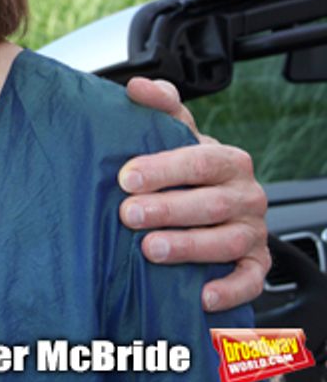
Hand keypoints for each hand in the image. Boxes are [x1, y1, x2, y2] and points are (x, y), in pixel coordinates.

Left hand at [119, 76, 269, 311]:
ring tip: (150, 249)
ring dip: (188, 247)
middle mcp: (246, 195)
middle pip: (210, 204)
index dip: (162, 170)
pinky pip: (250, 280)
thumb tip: (136, 87)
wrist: (211, 202)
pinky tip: (202, 294)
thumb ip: (160, 106)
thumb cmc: (186, 168)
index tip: (126, 177)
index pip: (198, 161)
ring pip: (227, 241)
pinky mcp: (255, 263)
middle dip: (167, 210)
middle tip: (128, 215)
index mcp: (227, 160)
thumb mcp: (175, 133)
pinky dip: (229, 289)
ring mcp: (253, 231)